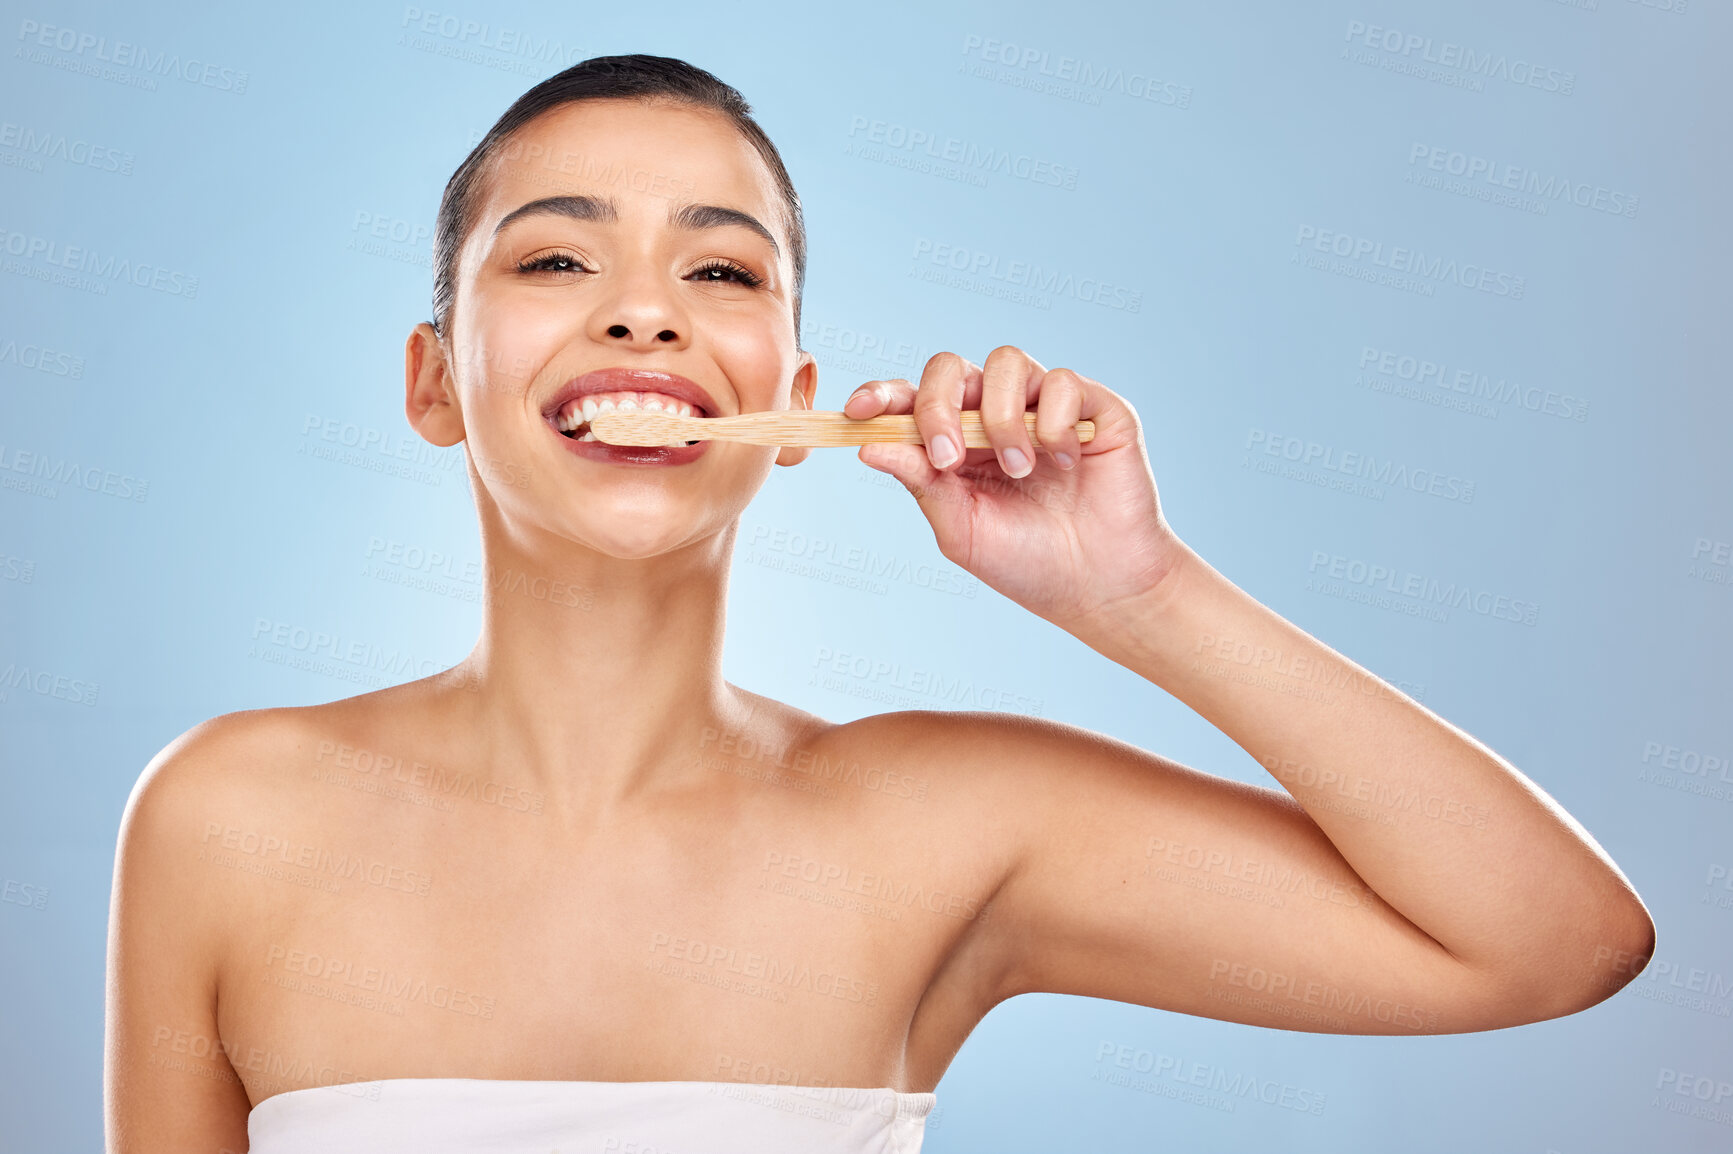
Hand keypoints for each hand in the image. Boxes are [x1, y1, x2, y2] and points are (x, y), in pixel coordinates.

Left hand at [846, 346, 1185, 629]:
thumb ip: (921, 482)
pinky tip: (1066, 462)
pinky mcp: (1093, 407)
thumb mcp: (962, 529)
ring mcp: (1043, 406)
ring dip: (1000, 418)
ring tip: (1019, 470)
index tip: (858, 411)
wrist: (1102, 587)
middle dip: (937, 404)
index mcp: (956, 443)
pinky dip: (1054, 422)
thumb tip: (867, 446)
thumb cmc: (1030, 564)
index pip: (912, 400)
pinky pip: (1063, 382)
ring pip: (1005, 362)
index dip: (882, 395)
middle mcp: (996, 415)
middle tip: (946, 456)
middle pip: (950, 368)